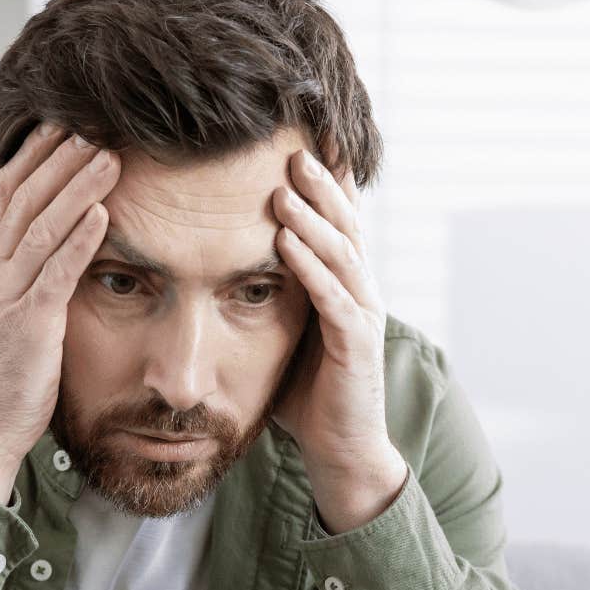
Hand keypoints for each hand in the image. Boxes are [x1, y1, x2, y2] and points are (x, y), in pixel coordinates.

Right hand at [0, 123, 118, 500]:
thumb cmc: (8, 364)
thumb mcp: (15, 301)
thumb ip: (32, 264)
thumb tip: (64, 228)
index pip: (8, 188)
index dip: (36, 152)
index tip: (67, 119)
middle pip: (27, 196)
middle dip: (62, 157)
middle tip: (96, 122)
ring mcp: (8, 293)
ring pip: (42, 226)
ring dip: (78, 188)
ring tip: (110, 157)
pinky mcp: (28, 323)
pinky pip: (55, 273)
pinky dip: (79, 241)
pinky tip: (102, 215)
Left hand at [270, 148, 407, 532]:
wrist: (342, 451)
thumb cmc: (309, 393)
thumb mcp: (286, 332)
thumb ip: (271, 294)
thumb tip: (226, 261)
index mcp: (345, 284)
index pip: (337, 221)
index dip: (325, 181)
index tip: (301, 138)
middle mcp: (361, 292)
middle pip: (344, 224)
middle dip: (320, 183)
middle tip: (293, 144)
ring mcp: (363, 317)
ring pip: (341, 253)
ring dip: (313, 216)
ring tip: (286, 182)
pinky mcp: (356, 347)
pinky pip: (333, 298)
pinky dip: (310, 267)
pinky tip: (286, 243)